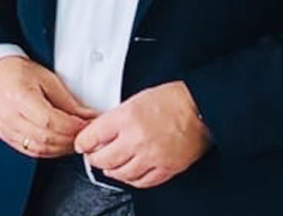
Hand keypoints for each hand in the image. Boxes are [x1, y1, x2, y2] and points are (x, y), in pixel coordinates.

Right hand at [0, 55, 98, 158]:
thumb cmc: (20, 73)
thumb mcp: (48, 80)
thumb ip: (69, 103)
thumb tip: (90, 118)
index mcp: (18, 97)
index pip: (49, 121)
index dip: (72, 127)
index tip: (87, 124)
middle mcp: (9, 116)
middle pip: (45, 138)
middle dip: (71, 139)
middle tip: (87, 133)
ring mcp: (6, 129)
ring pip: (40, 149)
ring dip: (62, 147)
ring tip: (76, 138)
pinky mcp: (7, 137)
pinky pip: (32, 151)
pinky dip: (51, 150)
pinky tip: (61, 143)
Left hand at [76, 81, 209, 188]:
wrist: (201, 108)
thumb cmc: (171, 100)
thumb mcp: (134, 100)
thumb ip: (116, 118)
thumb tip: (100, 132)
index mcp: (125, 118)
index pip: (91, 137)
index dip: (83, 142)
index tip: (82, 144)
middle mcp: (137, 139)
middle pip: (103, 159)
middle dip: (94, 159)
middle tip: (94, 156)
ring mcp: (152, 156)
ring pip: (121, 174)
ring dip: (112, 171)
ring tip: (110, 166)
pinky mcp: (167, 168)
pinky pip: (143, 181)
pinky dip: (133, 180)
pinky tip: (130, 174)